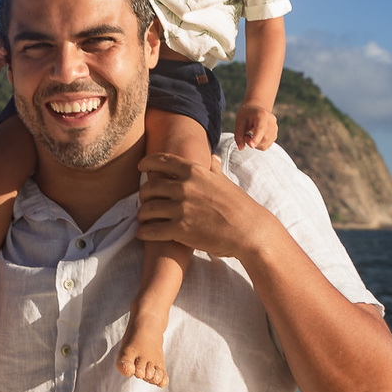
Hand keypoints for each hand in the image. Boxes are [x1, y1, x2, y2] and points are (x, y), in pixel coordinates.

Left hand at [136, 154, 275, 262]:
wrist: (250, 231)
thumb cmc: (239, 206)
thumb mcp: (224, 182)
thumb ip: (213, 169)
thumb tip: (212, 157)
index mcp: (194, 171)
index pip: (161, 161)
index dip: (147, 163)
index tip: (141, 167)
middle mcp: (185, 187)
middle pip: (149, 187)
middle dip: (144, 196)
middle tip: (146, 202)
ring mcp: (182, 208)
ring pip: (146, 209)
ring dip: (142, 215)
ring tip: (144, 219)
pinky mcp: (180, 230)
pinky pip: (151, 230)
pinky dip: (143, 232)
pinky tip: (142, 233)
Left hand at [234, 101, 277, 149]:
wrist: (256, 109)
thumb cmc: (246, 115)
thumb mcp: (239, 122)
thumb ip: (239, 135)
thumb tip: (241, 148)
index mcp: (262, 115)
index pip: (261, 129)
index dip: (256, 138)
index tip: (251, 146)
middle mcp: (272, 121)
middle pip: (263, 139)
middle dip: (251, 141)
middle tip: (244, 135)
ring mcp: (275, 128)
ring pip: (264, 144)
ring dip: (254, 144)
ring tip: (249, 134)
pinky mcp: (275, 135)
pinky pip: (266, 146)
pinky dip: (258, 145)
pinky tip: (255, 137)